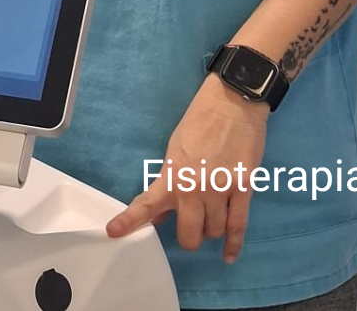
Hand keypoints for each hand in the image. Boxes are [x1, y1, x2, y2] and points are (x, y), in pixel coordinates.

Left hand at [106, 73, 269, 263]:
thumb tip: (160, 214)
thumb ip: (168, 183)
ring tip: (212, 216)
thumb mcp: (175, 148)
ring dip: (211, 229)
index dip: (129, 221)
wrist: (231, 101)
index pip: (147, 203)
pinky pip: (237, 226)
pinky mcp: (243, 188)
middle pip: (189, 234)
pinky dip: (233, 244)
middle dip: (189, 235)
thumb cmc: (200, 121)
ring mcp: (219, 189)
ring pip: (213, 231)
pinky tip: (228, 254)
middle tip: (191, 224)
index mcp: (172, 173)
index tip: (113, 231)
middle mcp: (193, 187)